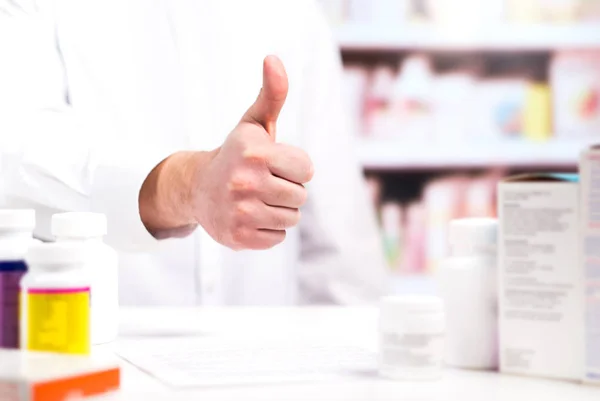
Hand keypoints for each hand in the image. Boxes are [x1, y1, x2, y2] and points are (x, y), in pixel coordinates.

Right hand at [140, 56, 313, 249]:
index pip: (307, 170)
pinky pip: (277, 237)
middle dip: (288, 189)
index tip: (274, 164)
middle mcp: (245, 182)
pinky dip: (268, 229)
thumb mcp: (254, 123)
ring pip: (291, 218)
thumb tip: (273, 58)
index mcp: (255, 152)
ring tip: (257, 199)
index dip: (294, 167)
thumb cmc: (237, 154)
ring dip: (279, 210)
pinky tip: (250, 216)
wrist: (198, 188)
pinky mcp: (238, 237)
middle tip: (263, 183)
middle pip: (301, 196)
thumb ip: (272, 93)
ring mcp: (240, 212)